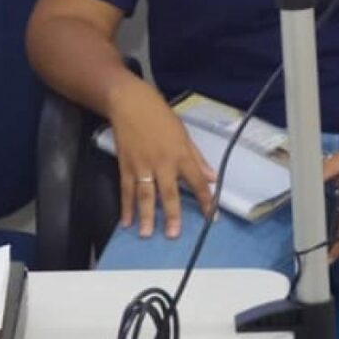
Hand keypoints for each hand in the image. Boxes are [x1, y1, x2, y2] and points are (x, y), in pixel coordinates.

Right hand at [106, 78, 216, 240]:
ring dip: (146, 215)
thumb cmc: (161, 117)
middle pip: (168, 193)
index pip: (196, 182)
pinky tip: (127, 221)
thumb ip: (197, 158)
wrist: (131, 103)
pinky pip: (126, 190)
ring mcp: (142, 166)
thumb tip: (212, 178)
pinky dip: (126, 206)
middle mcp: (162, 163)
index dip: (205, 200)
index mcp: (181, 155)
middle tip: (173, 235)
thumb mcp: (184, 135)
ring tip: (146, 234)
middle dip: (171, 214)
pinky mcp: (125, 166)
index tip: (211, 218)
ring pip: (145, 195)